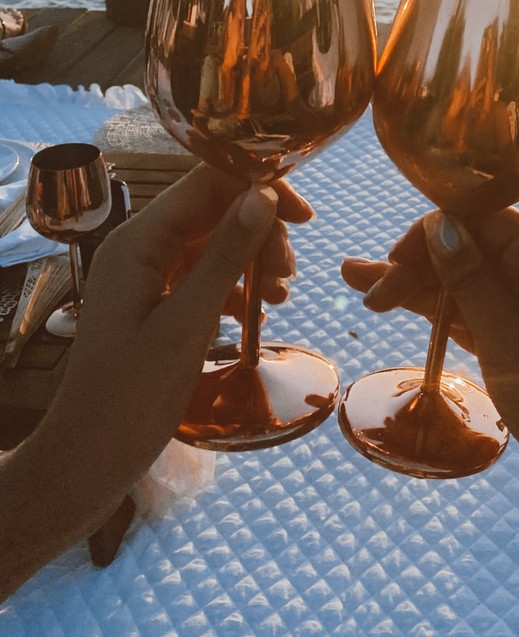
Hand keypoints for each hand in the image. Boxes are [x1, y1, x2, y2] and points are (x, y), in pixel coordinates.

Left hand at [39, 166, 294, 515]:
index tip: (304, 219)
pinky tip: (259, 313)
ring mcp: (149, 276)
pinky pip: (207, 275)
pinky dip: (238, 287)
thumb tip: (266, 195)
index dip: (259, 188)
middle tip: (289, 275)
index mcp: (139, 241)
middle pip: (215, 211)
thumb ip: (226, 255)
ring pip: (215, 243)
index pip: (207, 183)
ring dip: (254, 260)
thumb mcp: (187, 323)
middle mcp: (141, 248)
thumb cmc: (130, 395)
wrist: (88, 461)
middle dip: (260, 232)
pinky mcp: (158, 304)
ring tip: (281, 295)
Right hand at [342, 208, 518, 506]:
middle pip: (466, 248)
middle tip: (362, 290)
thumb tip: (438, 224)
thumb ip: (468, 275)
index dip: (430, 233)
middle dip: (414, 262)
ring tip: (360, 286)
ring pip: (463, 282)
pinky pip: (472, 310)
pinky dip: (437, 310)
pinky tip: (401, 305)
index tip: (392, 262)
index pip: (477, 218)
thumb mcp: (503, 329)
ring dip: (416, 285)